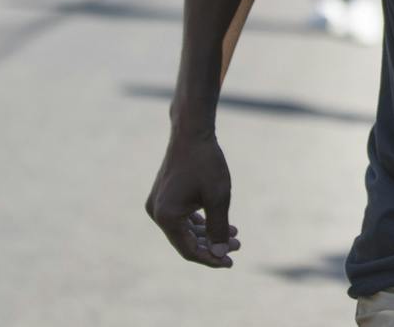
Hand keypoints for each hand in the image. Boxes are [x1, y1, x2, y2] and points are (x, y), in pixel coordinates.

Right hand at [145, 131, 240, 267]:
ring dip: (207, 233)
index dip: (210, 258)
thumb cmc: (206, 163)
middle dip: (212, 245)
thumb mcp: (218, 197)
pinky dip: (199, 222)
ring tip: (234, 235)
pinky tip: (219, 224)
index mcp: (166, 217)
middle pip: (186, 240)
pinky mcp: (163, 196)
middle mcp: (157, 213)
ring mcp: (157, 204)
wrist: (191, 132)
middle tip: (237, 246)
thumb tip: (219, 255)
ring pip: (184, 229)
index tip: (230, 262)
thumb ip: (218, 228)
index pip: (189, 249)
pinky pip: (181, 217)